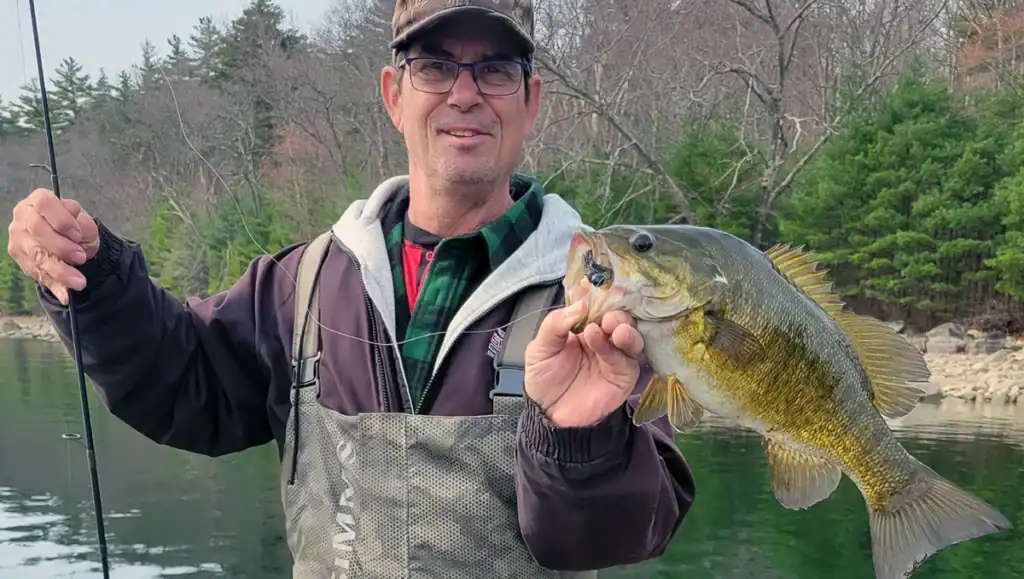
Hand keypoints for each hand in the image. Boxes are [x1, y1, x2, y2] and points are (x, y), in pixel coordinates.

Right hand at [8, 188, 98, 304]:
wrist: (71, 242)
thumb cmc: (76, 227)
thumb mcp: (85, 223)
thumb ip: (81, 224)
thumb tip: (75, 228)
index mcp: (39, 201)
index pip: (44, 204)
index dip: (61, 219)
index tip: (78, 235)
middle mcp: (23, 217)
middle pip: (37, 230)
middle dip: (61, 247)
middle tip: (81, 258)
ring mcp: (18, 238)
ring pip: (36, 255)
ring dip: (59, 271)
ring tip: (79, 283)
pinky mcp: (20, 258)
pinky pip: (36, 273)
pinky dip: (54, 285)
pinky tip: (66, 295)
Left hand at [524, 300, 643, 426]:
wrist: (549, 414)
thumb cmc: (543, 378)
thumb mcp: (540, 347)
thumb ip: (556, 324)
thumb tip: (579, 304)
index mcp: (582, 324)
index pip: (594, 303)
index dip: (596, 293)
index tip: (593, 283)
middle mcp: (603, 335)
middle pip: (618, 316)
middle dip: (614, 310)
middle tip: (605, 313)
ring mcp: (615, 354)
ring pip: (629, 334)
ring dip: (622, 326)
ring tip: (608, 325)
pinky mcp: (624, 374)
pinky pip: (626, 358)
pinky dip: (615, 348)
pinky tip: (600, 341)